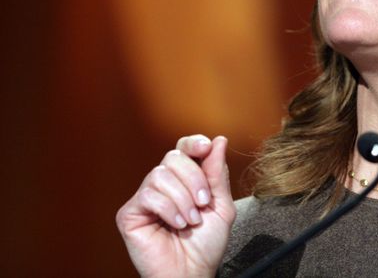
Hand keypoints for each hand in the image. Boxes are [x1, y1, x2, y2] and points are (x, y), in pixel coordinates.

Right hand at [116, 135, 236, 277]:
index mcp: (184, 179)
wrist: (193, 273)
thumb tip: (219, 140)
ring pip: (160, 174)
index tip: (206, 147)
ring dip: (183, 198)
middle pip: (173, 157)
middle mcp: (162, 184)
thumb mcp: (220, 205)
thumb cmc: (206, 243)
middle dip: (194, 178)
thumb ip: (218, 173)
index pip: (183, 148)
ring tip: (191, 220)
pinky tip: (177, 224)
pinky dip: (169, 209)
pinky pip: (149, 195)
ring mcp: (145, 198)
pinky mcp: (129, 213)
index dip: (193, 143)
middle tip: (203, 202)